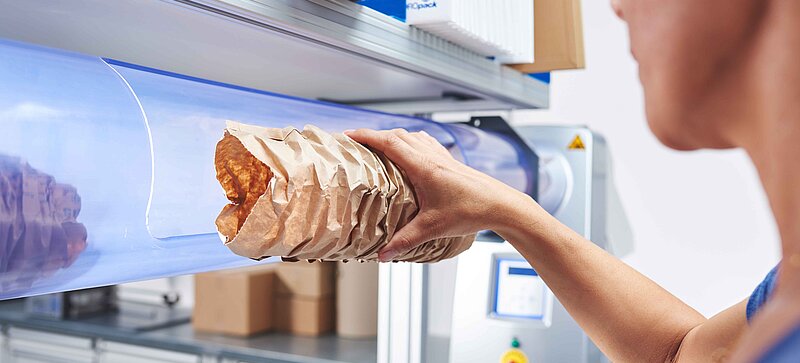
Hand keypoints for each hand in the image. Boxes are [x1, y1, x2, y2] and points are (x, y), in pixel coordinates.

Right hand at [345, 128, 534, 260]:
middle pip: (397, 135)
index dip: (366, 136)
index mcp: (424, 166)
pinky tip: (410, 152)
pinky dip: (411, 141)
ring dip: (393, 136)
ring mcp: (442, 156)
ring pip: (412, 136)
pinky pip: (425, 142)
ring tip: (378, 145)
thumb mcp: (433, 228)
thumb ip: (405, 241)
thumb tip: (382, 256)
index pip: (389, 142)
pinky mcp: (451, 161)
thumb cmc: (471, 211)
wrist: (502, 204)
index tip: (348, 135)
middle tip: (356, 141)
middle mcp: (432, 156)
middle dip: (374, 135)